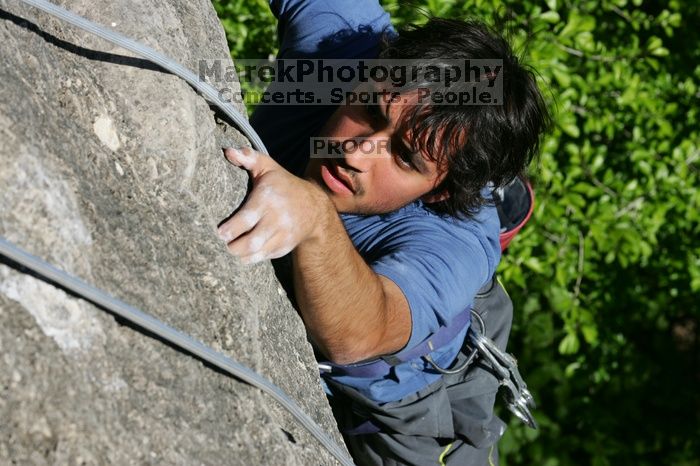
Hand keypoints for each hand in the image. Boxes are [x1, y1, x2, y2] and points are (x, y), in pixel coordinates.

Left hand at [218, 147, 329, 264]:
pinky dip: (249, 258)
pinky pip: (263, 257)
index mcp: (268, 199)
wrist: (314, 209)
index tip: (219, 232)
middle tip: (221, 243)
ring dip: (238, 255)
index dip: (230, 229)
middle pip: (251, 242)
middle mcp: (276, 219)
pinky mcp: (284, 247)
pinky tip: (241, 253)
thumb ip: (249, 157)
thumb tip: (228, 151)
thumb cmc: (284, 185)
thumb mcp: (269, 167)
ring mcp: (282, 236)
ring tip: (229, 250)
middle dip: (232, 247)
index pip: (247, 219)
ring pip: (256, 253)